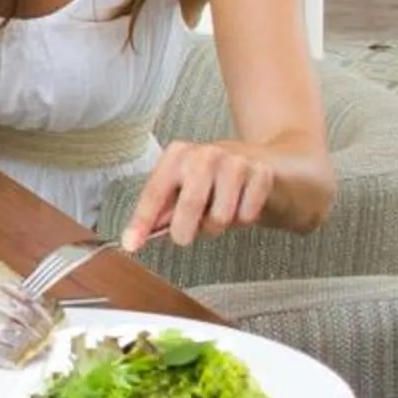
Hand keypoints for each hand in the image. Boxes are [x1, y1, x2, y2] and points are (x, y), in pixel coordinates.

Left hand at [122, 139, 279, 252]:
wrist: (266, 165)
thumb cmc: (216, 181)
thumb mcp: (184, 189)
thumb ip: (162, 211)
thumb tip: (137, 236)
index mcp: (177, 155)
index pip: (155, 193)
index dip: (142, 221)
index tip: (131, 244)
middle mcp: (204, 153)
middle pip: (189, 205)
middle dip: (184, 231)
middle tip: (185, 235)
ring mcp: (235, 161)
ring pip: (220, 216)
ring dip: (218, 225)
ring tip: (220, 212)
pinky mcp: (261, 173)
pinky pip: (246, 216)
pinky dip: (243, 220)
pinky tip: (242, 205)